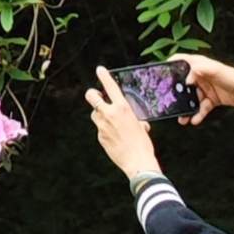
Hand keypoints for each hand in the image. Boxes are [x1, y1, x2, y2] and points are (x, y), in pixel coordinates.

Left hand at [86, 66, 159, 180]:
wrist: (138, 163)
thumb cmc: (143, 145)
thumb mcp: (141, 125)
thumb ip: (133, 118)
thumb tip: (135, 120)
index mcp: (122, 108)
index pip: (110, 86)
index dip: (104, 76)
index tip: (100, 70)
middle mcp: (109, 114)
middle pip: (91, 96)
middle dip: (93, 94)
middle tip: (98, 97)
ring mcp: (102, 126)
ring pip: (94, 114)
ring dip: (100, 115)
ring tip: (112, 123)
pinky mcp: (100, 137)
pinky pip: (99, 129)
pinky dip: (104, 130)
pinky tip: (114, 137)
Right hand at [173, 53, 233, 125]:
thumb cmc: (233, 77)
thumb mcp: (215, 71)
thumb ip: (199, 70)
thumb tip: (186, 79)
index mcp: (199, 65)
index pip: (180, 61)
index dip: (170, 65)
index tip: (159, 73)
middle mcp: (200, 75)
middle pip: (183, 84)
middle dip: (176, 94)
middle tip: (169, 102)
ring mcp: (206, 88)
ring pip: (191, 99)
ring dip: (186, 108)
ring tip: (181, 118)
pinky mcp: (212, 99)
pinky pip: (201, 107)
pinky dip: (198, 114)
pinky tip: (195, 120)